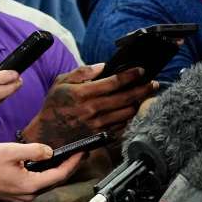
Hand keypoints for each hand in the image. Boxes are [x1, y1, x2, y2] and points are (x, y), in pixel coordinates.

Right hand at [0, 142, 82, 201]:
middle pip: (56, 181)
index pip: (61, 174)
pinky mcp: (16, 195)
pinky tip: (46, 167)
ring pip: (46, 184)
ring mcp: (22, 197)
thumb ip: (35, 150)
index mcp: (32, 184)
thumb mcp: (13, 151)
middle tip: (80, 156)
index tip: (82, 153)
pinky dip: (44, 176)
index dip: (73, 163)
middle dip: (69, 167)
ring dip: (57, 172)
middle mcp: (30, 194)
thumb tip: (50, 152)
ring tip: (67, 160)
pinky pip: (36, 186)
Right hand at [21, 64, 157, 146]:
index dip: (131, 75)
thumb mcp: (61, 83)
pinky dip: (130, 116)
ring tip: (145, 95)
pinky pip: (122, 125)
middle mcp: (92, 109)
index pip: (114, 82)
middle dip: (143, 89)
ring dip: (139, 103)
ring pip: (127, 112)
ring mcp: (98, 124)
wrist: (48, 134)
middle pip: (126, 98)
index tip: (141, 70)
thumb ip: (82, 72)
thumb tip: (103, 66)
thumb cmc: (55, 106)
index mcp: (82, 94)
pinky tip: (132, 109)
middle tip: (153, 83)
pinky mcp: (101, 135)